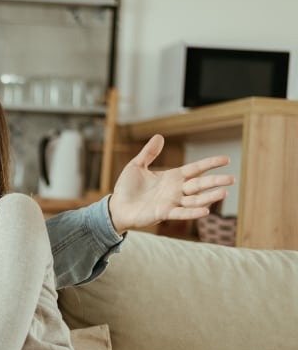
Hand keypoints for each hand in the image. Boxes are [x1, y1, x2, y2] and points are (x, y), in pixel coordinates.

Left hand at [108, 134, 233, 234]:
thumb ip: (149, 153)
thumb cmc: (126, 188)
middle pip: (200, 184)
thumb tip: (159, 136)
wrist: (117, 207)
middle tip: (232, 179)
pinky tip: (206, 211)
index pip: (196, 168)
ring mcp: (171, 202)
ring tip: (224, 193)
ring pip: (195, 199)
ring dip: (209, 197)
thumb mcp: (136, 166)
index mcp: (172, 177)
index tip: (226, 159)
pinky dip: (193, 212)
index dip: (210, 164)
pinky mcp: (164, 213)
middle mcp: (175, 190)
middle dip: (215, 181)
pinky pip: (182, 212)